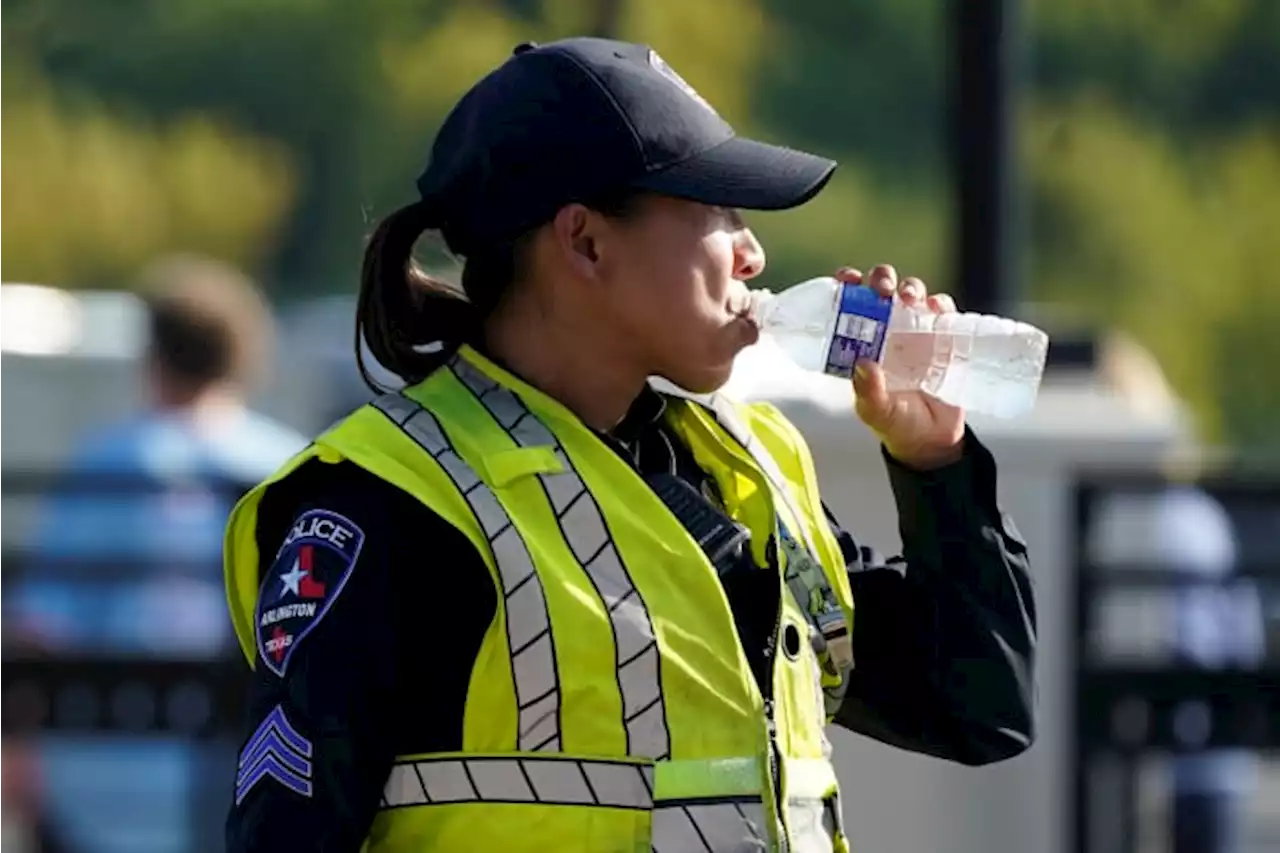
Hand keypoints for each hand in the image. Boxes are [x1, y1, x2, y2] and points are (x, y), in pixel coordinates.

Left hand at [836, 265, 965, 470]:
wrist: (932, 439)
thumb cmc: (896, 424)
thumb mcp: (876, 412)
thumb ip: (868, 392)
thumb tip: (863, 364)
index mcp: (863, 341)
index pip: (851, 303)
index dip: (848, 285)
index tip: (848, 280)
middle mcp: (888, 330)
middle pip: (883, 289)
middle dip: (881, 279)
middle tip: (882, 288)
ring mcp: (917, 331)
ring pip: (913, 293)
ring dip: (910, 287)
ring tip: (908, 298)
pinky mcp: (945, 337)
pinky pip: (944, 311)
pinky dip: (940, 304)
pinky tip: (935, 308)